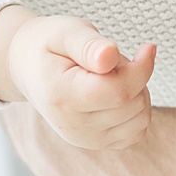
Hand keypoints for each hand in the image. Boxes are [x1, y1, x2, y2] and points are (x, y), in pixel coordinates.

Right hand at [0, 9, 156, 149]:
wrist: (29, 68)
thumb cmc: (50, 45)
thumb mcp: (67, 32)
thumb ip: (89, 45)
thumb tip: (110, 56)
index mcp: (62, 96)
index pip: (119, 92)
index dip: (141, 69)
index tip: (146, 47)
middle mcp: (72, 125)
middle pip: (133, 104)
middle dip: (135, 76)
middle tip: (111, 62)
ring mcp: (85, 139)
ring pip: (140, 119)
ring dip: (138, 93)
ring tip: (110, 76)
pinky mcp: (97, 144)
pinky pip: (136, 132)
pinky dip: (137, 111)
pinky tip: (117, 94)